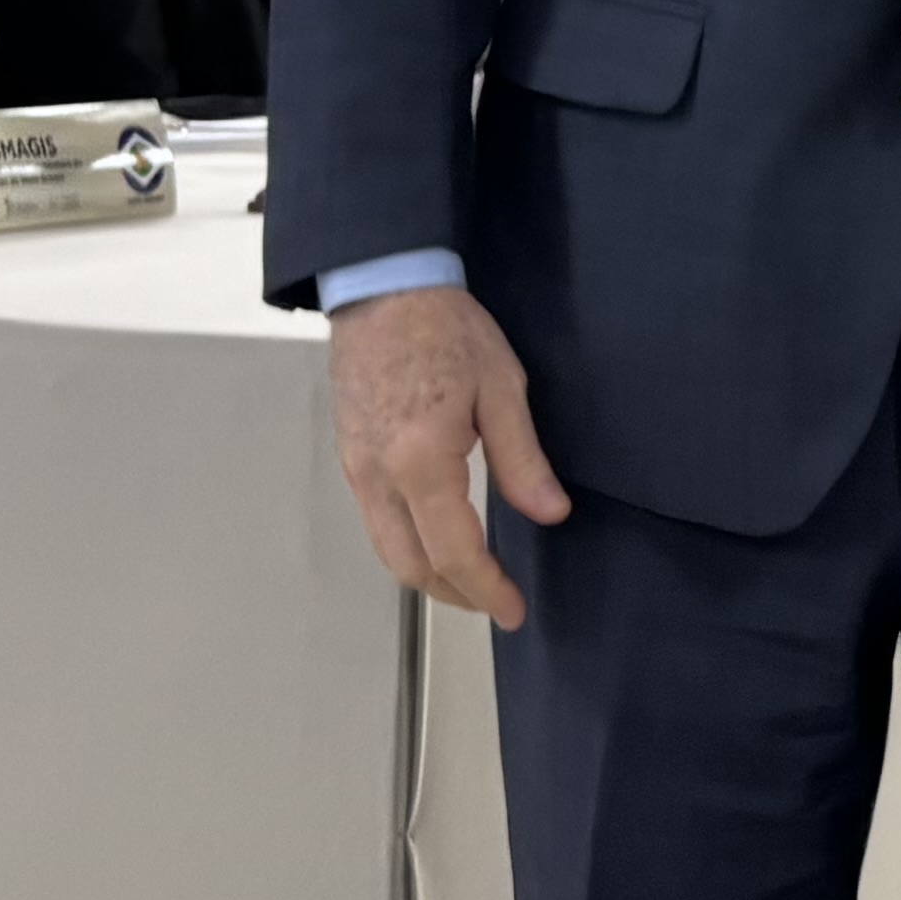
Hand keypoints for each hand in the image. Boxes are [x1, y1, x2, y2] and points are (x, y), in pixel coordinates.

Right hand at [327, 282, 567, 629]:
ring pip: (387, 550)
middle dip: (456, 595)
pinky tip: (437, 540)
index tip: (514, 611)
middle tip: (497, 604)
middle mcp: (378, 477)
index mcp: (421, 463)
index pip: (454, 552)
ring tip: (472, 582)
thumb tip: (551, 512)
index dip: (486, 589)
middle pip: (412, 566)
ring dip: (428, 577)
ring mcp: (356, 470)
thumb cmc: (445, 328)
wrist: (382, 288)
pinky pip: (375, 523)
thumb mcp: (502, 386)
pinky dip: (407, 547)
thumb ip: (523, 459)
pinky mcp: (349, 458)